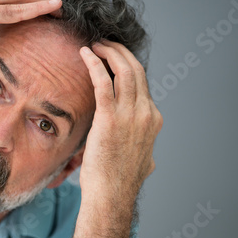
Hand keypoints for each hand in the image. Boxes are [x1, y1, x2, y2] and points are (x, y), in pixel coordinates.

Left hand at [79, 40, 162, 202]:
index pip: (142, 82)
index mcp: (152, 118)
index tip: (113, 57)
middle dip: (120, 51)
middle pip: (135, 69)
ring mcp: (130, 115)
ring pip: (123, 70)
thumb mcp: (142, 157)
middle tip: (105, 43)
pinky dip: (94, 63)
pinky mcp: (109, 118)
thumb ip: (143, 145)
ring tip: (95, 44)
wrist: (111, 194)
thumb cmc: (119, 179)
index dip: (127, 65)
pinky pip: (103, 82)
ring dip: (108, 52)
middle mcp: (145, 112)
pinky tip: (85, 53)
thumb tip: (144, 147)